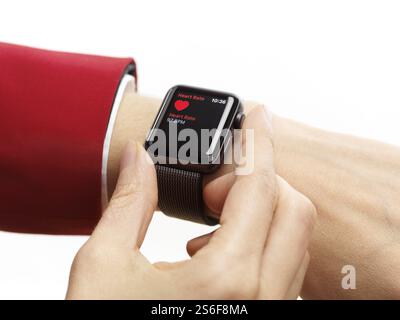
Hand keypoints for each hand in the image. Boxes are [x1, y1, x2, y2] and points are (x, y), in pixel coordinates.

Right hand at [66, 106, 315, 298]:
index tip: (256, 117)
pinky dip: (262, 242)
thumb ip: (128, 201)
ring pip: (294, 239)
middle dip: (260, 180)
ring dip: (261, 211)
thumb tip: (138, 158)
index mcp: (225, 280)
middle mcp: (262, 298)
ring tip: (213, 218)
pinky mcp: (266, 319)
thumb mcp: (102, 266)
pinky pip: (285, 267)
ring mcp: (270, 312)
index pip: (259, 186)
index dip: (258, 142)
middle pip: (293, 208)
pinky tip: (219, 251)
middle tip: (216, 183)